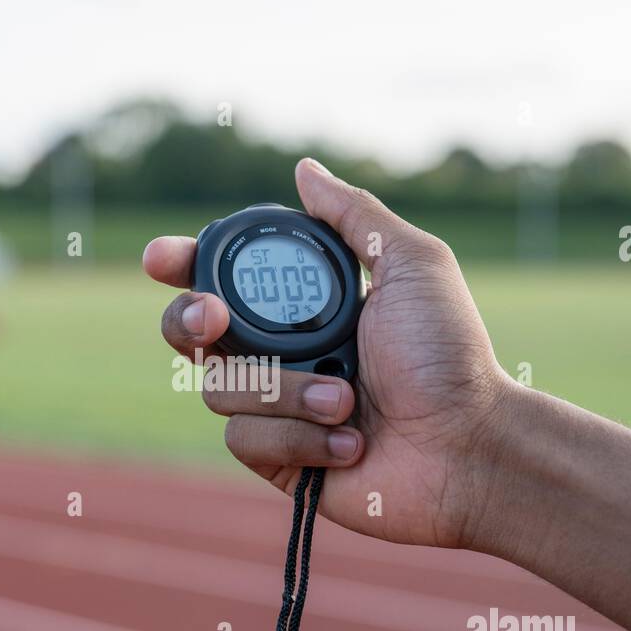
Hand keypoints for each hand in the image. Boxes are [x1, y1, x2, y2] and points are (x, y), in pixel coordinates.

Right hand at [143, 158, 514, 547]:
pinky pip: (244, 438)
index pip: (226, 279)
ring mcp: (278, 408)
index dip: (184, 265)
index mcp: (306, 306)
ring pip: (219, 388)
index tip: (163, 259)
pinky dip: (297, 435)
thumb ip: (353, 217)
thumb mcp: (411, 265)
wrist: (467, 447)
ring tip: (348, 399)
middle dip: (188, 322)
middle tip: (211, 321)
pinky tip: (349, 442)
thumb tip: (304, 169)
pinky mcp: (279, 461)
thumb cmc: (449, 355)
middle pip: (191, 333)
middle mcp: (282, 354)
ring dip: (286, 390)